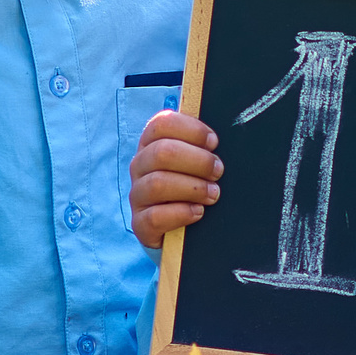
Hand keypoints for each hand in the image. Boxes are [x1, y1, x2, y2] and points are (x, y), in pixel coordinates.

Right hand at [131, 110, 221, 247]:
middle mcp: (140, 166)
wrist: (184, 230)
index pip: (162, 124)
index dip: (191, 130)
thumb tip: (217, 138)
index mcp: (152, 143)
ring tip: (213, 194)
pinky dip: (182, 213)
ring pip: (157, 184)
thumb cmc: (195, 186)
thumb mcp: (198, 162)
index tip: (214, 142)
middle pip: (162, 153)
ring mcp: (137, 195)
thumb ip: (203, 146)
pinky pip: (155, 217)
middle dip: (198, 161)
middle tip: (218, 172)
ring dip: (193, 188)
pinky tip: (198, 212)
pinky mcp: (140, 224)